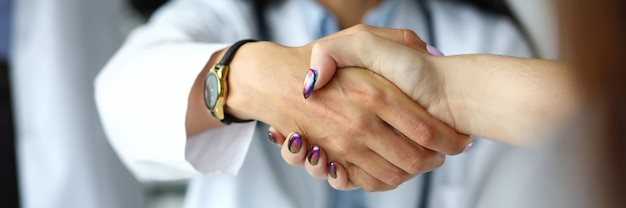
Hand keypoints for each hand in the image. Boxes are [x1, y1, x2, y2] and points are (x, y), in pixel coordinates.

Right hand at [255, 25, 469, 190]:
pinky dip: (384, 180)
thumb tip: (432, 54)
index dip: (450, 141)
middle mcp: (363, 124)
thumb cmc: (318, 59)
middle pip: (416, 159)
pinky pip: (367, 182)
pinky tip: (391, 166)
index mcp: (376, 94)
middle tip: (443, 154)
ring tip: (421, 161)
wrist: (273, 82)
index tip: (459, 141)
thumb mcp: (358, 38)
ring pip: (395, 175)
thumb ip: (398, 40)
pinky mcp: (331, 159)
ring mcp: (346, 146)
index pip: (428, 130)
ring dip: (413, 173)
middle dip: (436, 160)